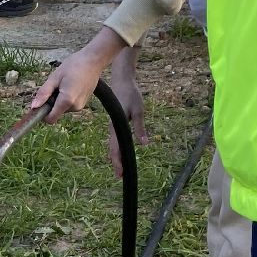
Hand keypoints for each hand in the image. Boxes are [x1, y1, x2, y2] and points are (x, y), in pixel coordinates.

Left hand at [30, 25, 126, 119]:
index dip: (42, 114)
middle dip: (51, 102)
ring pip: (62, 108)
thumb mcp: (54, 78)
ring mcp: (80, 106)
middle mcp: (75, 107)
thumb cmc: (74, 66)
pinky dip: (65, 98)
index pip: (50, 119)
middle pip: (55, 112)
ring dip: (58, 99)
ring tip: (64, 83)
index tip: (39, 104)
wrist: (93, 61)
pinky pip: (69, 105)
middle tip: (55, 86)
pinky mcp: (83, 103)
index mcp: (67, 101)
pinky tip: (70, 85)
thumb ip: (43, 93)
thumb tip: (33, 107)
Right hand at [103, 48, 149, 177]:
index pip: (117, 148)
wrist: (122, 81)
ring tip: (120, 168)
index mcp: (117, 126)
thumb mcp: (139, 110)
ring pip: (113, 145)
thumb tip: (144, 144)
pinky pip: (115, 139)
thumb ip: (140, 127)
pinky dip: (117, 149)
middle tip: (120, 176)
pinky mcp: (115, 123)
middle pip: (113, 149)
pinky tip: (120, 153)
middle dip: (116, 163)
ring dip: (116, 157)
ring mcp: (113, 126)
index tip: (120, 173)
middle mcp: (112, 128)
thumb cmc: (130, 94)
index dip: (118, 161)